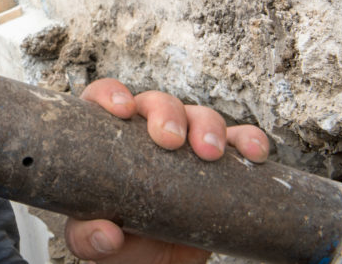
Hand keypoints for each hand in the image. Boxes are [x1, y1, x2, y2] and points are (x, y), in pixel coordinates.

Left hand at [64, 78, 269, 262]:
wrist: (156, 261)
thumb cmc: (117, 237)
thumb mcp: (93, 240)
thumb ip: (88, 239)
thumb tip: (108, 235)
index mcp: (107, 137)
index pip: (104, 98)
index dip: (111, 94)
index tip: (121, 110)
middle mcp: (146, 131)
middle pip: (157, 102)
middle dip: (166, 112)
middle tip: (170, 140)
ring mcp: (186, 144)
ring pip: (198, 115)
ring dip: (207, 126)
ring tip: (209, 152)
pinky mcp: (220, 164)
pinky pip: (239, 140)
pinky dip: (248, 140)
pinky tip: (252, 154)